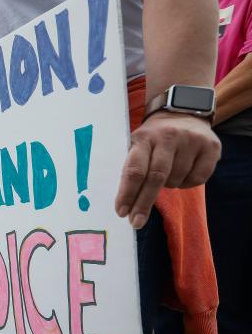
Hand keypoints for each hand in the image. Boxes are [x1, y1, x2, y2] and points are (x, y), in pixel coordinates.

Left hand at [115, 113, 220, 228]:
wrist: (183, 111)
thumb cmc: (154, 138)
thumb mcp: (138, 144)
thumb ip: (134, 167)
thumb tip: (124, 204)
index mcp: (144, 138)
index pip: (134, 169)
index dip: (127, 193)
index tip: (121, 212)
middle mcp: (168, 137)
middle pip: (155, 178)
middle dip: (144, 203)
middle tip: (136, 222)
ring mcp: (191, 140)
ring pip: (177, 180)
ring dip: (168, 187)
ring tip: (166, 176)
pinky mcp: (211, 146)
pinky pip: (198, 179)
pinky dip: (187, 183)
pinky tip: (183, 172)